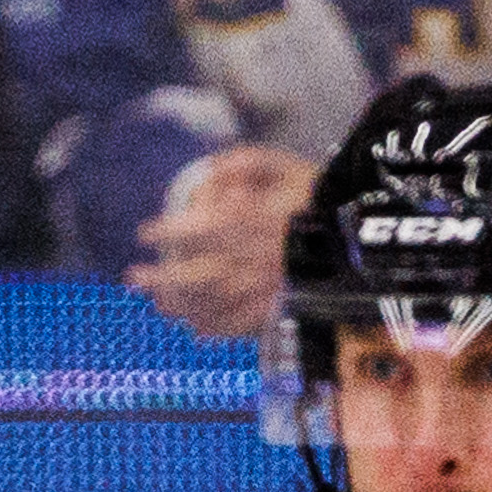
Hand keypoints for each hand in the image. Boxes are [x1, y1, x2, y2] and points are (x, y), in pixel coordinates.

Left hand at [131, 143, 313, 342]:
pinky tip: (194, 328)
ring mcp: (265, 287)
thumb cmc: (318, 194)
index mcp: (253, 221)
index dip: (166, 232)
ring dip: (178, 305)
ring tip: (157, 303)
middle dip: (160, 278)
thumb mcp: (285, 164)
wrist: (360, 233)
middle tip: (131, 279)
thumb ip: (245, 162)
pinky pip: (238, 325)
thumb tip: (208, 171)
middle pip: (197, 273)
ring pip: (211, 304)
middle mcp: (253, 257)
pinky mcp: (278, 309)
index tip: (142, 233)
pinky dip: (213, 328)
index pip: (198, 228)